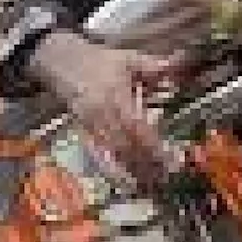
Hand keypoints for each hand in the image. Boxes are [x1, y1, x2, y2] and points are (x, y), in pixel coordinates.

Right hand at [27, 31, 179, 190]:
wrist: (60, 62)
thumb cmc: (97, 60)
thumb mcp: (128, 58)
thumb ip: (154, 66)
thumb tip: (180, 68)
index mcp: (115, 95)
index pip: (138, 127)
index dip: (155, 146)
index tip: (173, 159)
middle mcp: (102, 114)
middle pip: (128, 146)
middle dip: (149, 163)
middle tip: (169, 176)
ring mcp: (90, 125)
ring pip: (114, 153)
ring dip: (134, 170)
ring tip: (154, 183)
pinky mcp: (83, 132)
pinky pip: (98, 155)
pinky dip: (113, 170)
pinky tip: (127, 181)